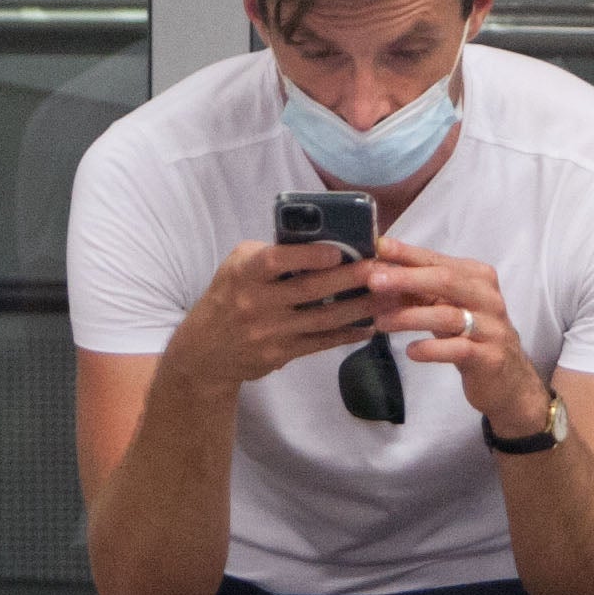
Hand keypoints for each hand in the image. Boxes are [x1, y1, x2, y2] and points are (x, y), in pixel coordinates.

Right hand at [159, 239, 380, 395]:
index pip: (275, 262)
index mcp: (244, 274)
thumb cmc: (228, 296)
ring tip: (387, 296)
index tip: (337, 251)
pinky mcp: (280, 355)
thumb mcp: (237, 266)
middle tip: (379, 269)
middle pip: (309, 290)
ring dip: (358, 308)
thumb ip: (271, 253)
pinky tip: (369, 325)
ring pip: (322, 319)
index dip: (307, 256)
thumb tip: (318, 239)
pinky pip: (321, 342)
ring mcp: (269, 332)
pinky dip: (347, 334)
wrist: (206, 350)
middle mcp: (256, 303)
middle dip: (348, 279)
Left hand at [366, 238, 549, 436]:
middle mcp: (487, 298)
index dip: (408, 254)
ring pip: (448, 315)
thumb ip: (420, 292)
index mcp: (477, 278)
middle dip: (407, 279)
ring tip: (381, 322)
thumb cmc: (472, 337)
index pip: (438, 260)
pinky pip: (458, 349)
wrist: (508, 380)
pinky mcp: (490, 357)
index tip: (378, 247)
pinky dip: (432, 349)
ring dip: (410, 317)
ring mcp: (491, 328)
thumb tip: (378, 274)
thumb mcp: (447, 309)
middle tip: (373, 282)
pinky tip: (411, 351)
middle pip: (445, 280)